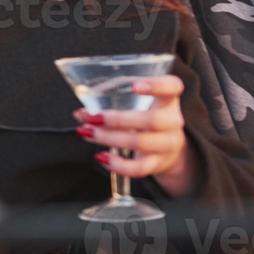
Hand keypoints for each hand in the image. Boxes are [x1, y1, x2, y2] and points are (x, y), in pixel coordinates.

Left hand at [74, 74, 196, 196]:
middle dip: (118, 119)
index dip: (156, 85)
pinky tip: (101, 157)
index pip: (173, 87)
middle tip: (93, 118)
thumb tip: (80, 113)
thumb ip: (108, 105)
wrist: (169, 152)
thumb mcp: (136, 107)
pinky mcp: (157, 164)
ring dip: (109, 138)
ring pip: (141, 142)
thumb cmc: (145, 121)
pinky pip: (139, 168)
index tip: (134, 86)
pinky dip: (118, 165)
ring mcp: (167, 144)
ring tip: (87, 133)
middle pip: (152, 120)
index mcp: (167, 100)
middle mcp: (172, 121)